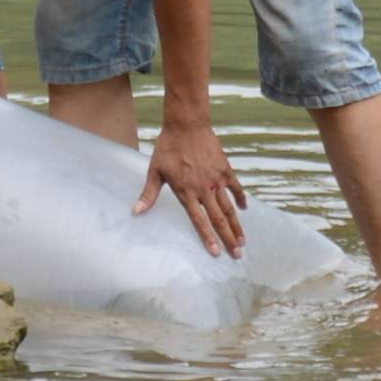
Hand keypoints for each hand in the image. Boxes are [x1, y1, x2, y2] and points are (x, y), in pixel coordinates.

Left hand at [136, 114, 249, 259]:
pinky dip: (241, 198)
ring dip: (236, 225)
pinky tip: (244, 208)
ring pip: (229, 208)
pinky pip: (236, 187)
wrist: (186, 125)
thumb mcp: (155, 171)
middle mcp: (203, 189)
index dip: (208, 238)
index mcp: (186, 192)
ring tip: (243, 241)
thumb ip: (148, 194)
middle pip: (218, 219)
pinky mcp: (225, 169)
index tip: (217, 253)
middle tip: (237, 255)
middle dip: (228, 238)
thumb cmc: (168, 147)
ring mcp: (216, 179)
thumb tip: (136, 212)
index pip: (199, 221)